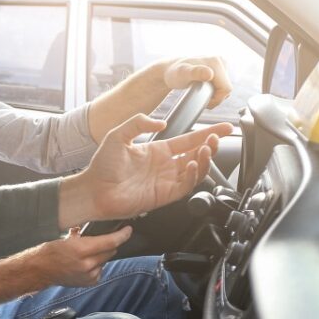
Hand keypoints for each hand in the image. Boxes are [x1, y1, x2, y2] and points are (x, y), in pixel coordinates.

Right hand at [32, 226, 132, 286]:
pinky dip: (96, 265)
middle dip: (107, 244)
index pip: (110, 241)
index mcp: (80, 249)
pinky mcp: (89, 282)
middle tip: (96, 242)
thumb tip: (96, 228)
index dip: (122, 235)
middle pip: (110, 251)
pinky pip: (100, 270)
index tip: (128, 230)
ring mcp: (88, 275)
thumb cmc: (50, 252)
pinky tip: (84, 264)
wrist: (40, 270)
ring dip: (100, 255)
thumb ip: (82, 234)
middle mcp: (86, 263)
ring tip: (85, 254)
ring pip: (105, 260)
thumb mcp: (65, 238)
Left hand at [59, 114, 232, 227]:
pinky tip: (193, 163)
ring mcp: (166, 180)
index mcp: (157, 150)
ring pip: (196, 169)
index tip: (224, 127)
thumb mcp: (118, 135)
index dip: (207, 133)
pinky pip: (186, 185)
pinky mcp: (164, 195)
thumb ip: (138, 123)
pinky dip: (193, 175)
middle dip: (211, 145)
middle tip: (217, 137)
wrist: (93, 189)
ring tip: (206, 148)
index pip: (188, 140)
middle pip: (197, 154)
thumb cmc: (102, 166)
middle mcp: (165, 165)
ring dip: (205, 159)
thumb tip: (161, 122)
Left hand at [161, 56, 231, 107]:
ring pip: (225, 88)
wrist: (170, 70)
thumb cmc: (174, 73)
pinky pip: (222, 85)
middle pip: (227, 88)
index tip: (201, 99)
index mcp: (216, 62)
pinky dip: (214, 91)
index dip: (216, 99)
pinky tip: (204, 90)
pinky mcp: (219, 69)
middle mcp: (221, 60)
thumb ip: (195, 73)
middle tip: (198, 97)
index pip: (226, 89)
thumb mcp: (182, 74)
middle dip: (215, 97)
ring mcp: (221, 64)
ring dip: (214, 95)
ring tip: (199, 93)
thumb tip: (210, 74)